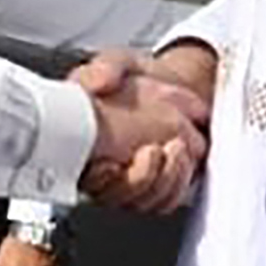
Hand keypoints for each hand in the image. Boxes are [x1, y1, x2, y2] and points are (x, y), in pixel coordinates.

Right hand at [71, 49, 208, 213]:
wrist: (167, 84)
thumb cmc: (134, 79)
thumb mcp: (117, 63)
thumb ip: (105, 68)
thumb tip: (97, 83)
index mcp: (82, 143)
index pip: (83, 176)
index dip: (97, 179)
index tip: (112, 165)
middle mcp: (102, 170)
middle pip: (115, 197)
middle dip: (139, 179)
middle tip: (153, 149)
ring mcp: (129, 183)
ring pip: (143, 202)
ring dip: (164, 180)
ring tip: (175, 148)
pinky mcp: (155, 188)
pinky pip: (165, 202)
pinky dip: (178, 184)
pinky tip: (182, 160)